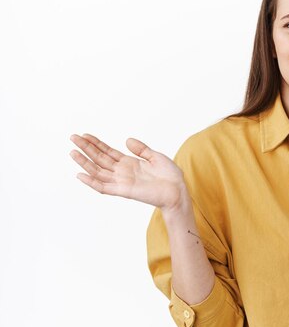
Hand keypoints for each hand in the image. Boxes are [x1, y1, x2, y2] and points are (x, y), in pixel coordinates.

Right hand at [69, 133, 188, 210]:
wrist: (178, 190)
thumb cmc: (170, 176)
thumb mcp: (155, 157)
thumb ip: (141, 149)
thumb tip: (126, 140)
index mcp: (130, 163)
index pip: (108, 152)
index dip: (96, 143)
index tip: (84, 135)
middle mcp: (123, 172)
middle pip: (99, 159)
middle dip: (86, 148)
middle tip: (72, 137)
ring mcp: (122, 181)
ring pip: (97, 171)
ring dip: (84, 162)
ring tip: (72, 152)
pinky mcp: (124, 191)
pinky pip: (103, 187)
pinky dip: (91, 182)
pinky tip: (80, 174)